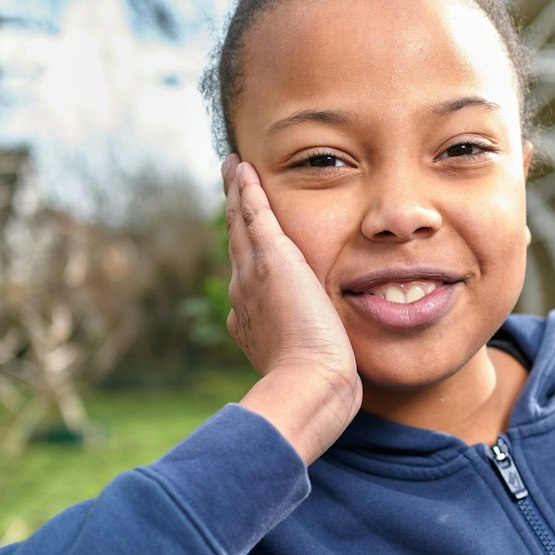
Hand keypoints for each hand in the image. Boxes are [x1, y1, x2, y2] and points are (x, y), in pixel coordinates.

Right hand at [223, 155, 361, 463]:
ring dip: (238, 194)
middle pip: (238, 244)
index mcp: (251, 319)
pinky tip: (243, 168)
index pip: (249, 277)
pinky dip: (246, 190)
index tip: (245, 238)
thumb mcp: (307, 366)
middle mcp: (243, 294)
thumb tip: (324, 358)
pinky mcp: (272, 260)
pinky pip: (254, 215)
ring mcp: (252, 276)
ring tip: (234, 168)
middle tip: (230, 187)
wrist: (308, 384)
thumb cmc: (316, 386)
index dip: (247, 254)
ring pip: (241, 225)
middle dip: (234, 215)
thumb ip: (310, 353)